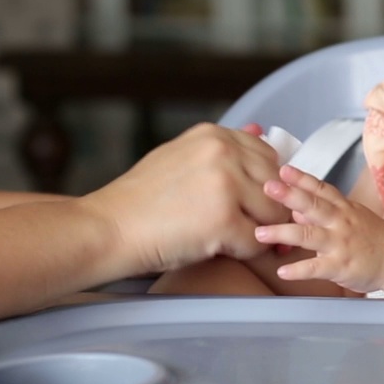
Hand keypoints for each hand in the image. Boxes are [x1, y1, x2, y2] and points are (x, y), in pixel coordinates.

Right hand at [77, 123, 288, 274]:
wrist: (107, 229)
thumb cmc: (141, 201)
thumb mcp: (181, 157)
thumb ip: (222, 148)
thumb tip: (260, 130)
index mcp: (214, 135)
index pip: (269, 157)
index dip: (265, 185)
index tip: (249, 202)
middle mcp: (223, 152)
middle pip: (277, 186)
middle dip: (267, 210)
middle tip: (243, 226)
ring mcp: (225, 185)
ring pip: (273, 214)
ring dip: (257, 231)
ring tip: (227, 237)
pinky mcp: (224, 220)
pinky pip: (257, 243)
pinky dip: (244, 253)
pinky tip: (219, 250)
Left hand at [255, 164, 383, 291]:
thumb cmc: (372, 236)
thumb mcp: (350, 216)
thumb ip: (323, 210)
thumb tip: (296, 207)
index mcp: (342, 208)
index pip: (320, 189)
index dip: (301, 178)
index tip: (282, 169)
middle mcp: (340, 222)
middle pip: (313, 205)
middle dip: (290, 195)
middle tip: (268, 187)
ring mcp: (340, 243)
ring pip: (309, 235)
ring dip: (283, 232)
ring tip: (260, 233)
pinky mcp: (341, 266)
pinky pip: (317, 268)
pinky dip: (299, 270)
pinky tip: (282, 271)